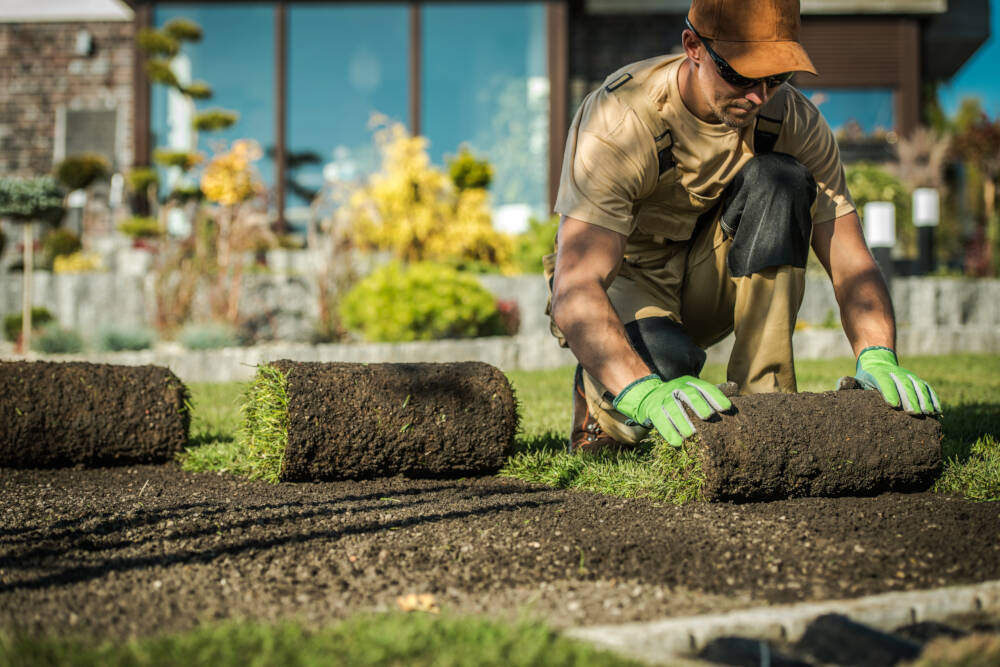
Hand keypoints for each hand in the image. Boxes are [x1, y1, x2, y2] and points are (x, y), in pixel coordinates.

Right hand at [613, 374, 731, 446]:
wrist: (647, 395)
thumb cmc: (679, 397)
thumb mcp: (694, 391)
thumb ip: (713, 392)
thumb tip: (735, 387)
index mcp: (689, 382)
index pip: (704, 387)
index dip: (715, 396)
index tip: (726, 408)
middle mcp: (675, 388)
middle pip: (688, 394)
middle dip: (698, 404)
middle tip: (708, 416)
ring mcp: (662, 398)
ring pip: (672, 408)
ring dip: (682, 421)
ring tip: (691, 434)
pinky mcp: (652, 410)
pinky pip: (660, 421)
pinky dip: (669, 432)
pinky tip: (677, 443)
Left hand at [854, 346, 940, 414]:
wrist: (878, 361)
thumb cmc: (865, 378)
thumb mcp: (856, 380)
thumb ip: (849, 384)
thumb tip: (841, 386)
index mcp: (878, 374)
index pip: (884, 382)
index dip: (889, 392)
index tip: (894, 405)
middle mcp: (896, 373)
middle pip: (904, 385)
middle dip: (909, 399)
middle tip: (913, 413)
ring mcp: (908, 376)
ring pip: (918, 386)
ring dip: (924, 399)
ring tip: (928, 413)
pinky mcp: (917, 380)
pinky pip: (927, 388)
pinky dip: (933, 398)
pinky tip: (938, 410)